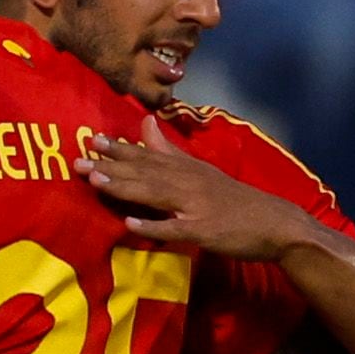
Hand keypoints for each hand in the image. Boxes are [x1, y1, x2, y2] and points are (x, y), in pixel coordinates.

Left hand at [77, 133, 325, 259]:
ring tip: (96, 181)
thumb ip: (170, 150)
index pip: (149, 156)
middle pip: (146, 172)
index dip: (119, 149)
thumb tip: (146, 122)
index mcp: (188, 169)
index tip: (90, 140)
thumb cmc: (235, 200)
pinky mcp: (204, 231)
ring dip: (125, 187)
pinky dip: (153, 226)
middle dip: (110, 166)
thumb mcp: (202, 170)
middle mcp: (190, 182)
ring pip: (155, 193)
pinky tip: (129, 224)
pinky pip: (175, 229)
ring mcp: (196, 206)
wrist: (276, 224)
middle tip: (78, 160)